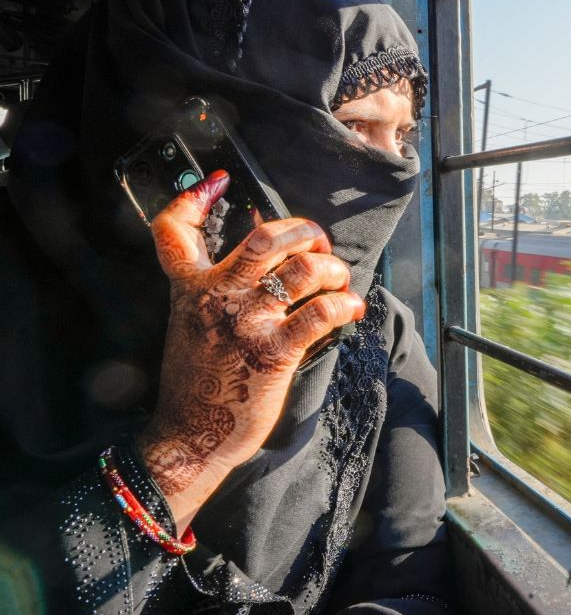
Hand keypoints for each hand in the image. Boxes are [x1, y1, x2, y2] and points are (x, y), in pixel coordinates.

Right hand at [137, 170, 364, 529]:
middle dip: (304, 231)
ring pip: (303, 269)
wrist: (192, 434)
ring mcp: (247, 322)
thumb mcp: (192, 323)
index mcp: (191, 288)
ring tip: (338, 280)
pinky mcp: (274, 352)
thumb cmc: (200, 381)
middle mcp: (217, 297)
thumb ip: (215, 290)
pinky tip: (351, 308)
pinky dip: (345, 303)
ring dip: (333, 269)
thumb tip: (265, 261)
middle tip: (318, 244)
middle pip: (264, 238)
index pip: (175, 232)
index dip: (193, 197)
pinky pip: (322, 312)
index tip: (218, 179)